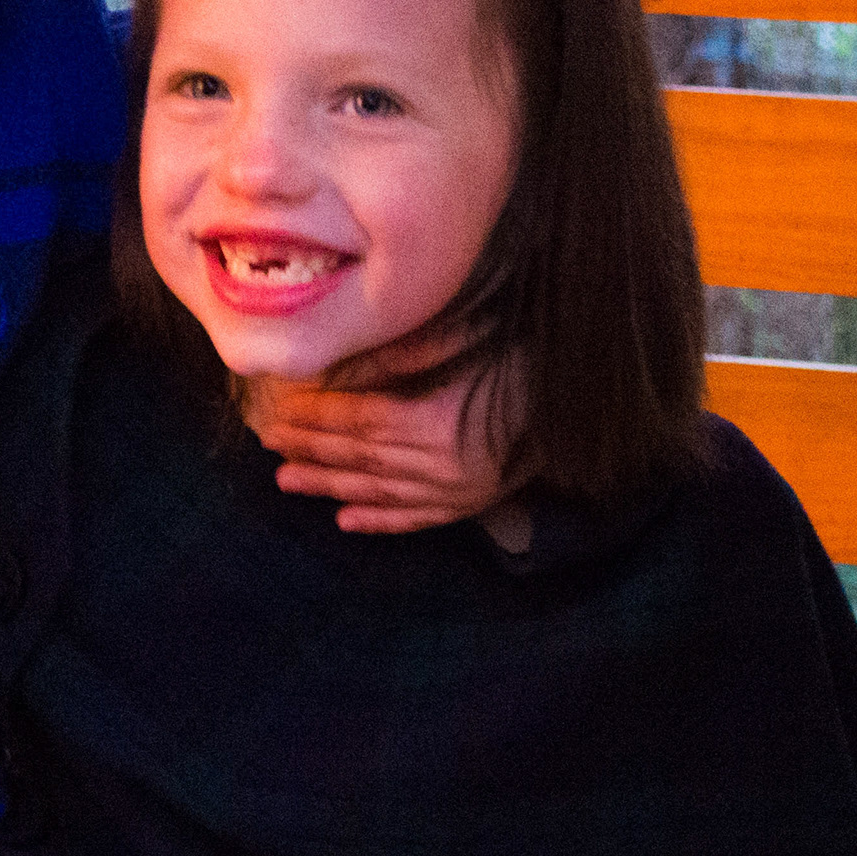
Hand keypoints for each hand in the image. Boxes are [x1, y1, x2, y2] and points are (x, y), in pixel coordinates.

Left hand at [241, 346, 532, 535]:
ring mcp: (457, 491)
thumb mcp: (460, 335)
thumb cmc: (523, 349)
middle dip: (309, 450)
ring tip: (288, 481)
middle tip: (269, 444)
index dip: (312, 418)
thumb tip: (336, 370)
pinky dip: (379, 520)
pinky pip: (416, 518)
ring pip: (377, 492)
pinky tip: (346, 520)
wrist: (586, 390)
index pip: (354, 422)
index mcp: (433, 422)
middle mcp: (439, 465)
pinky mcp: (474, 502)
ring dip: (328, 487)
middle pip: (358, 458)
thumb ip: (396, 356)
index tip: (277, 411)